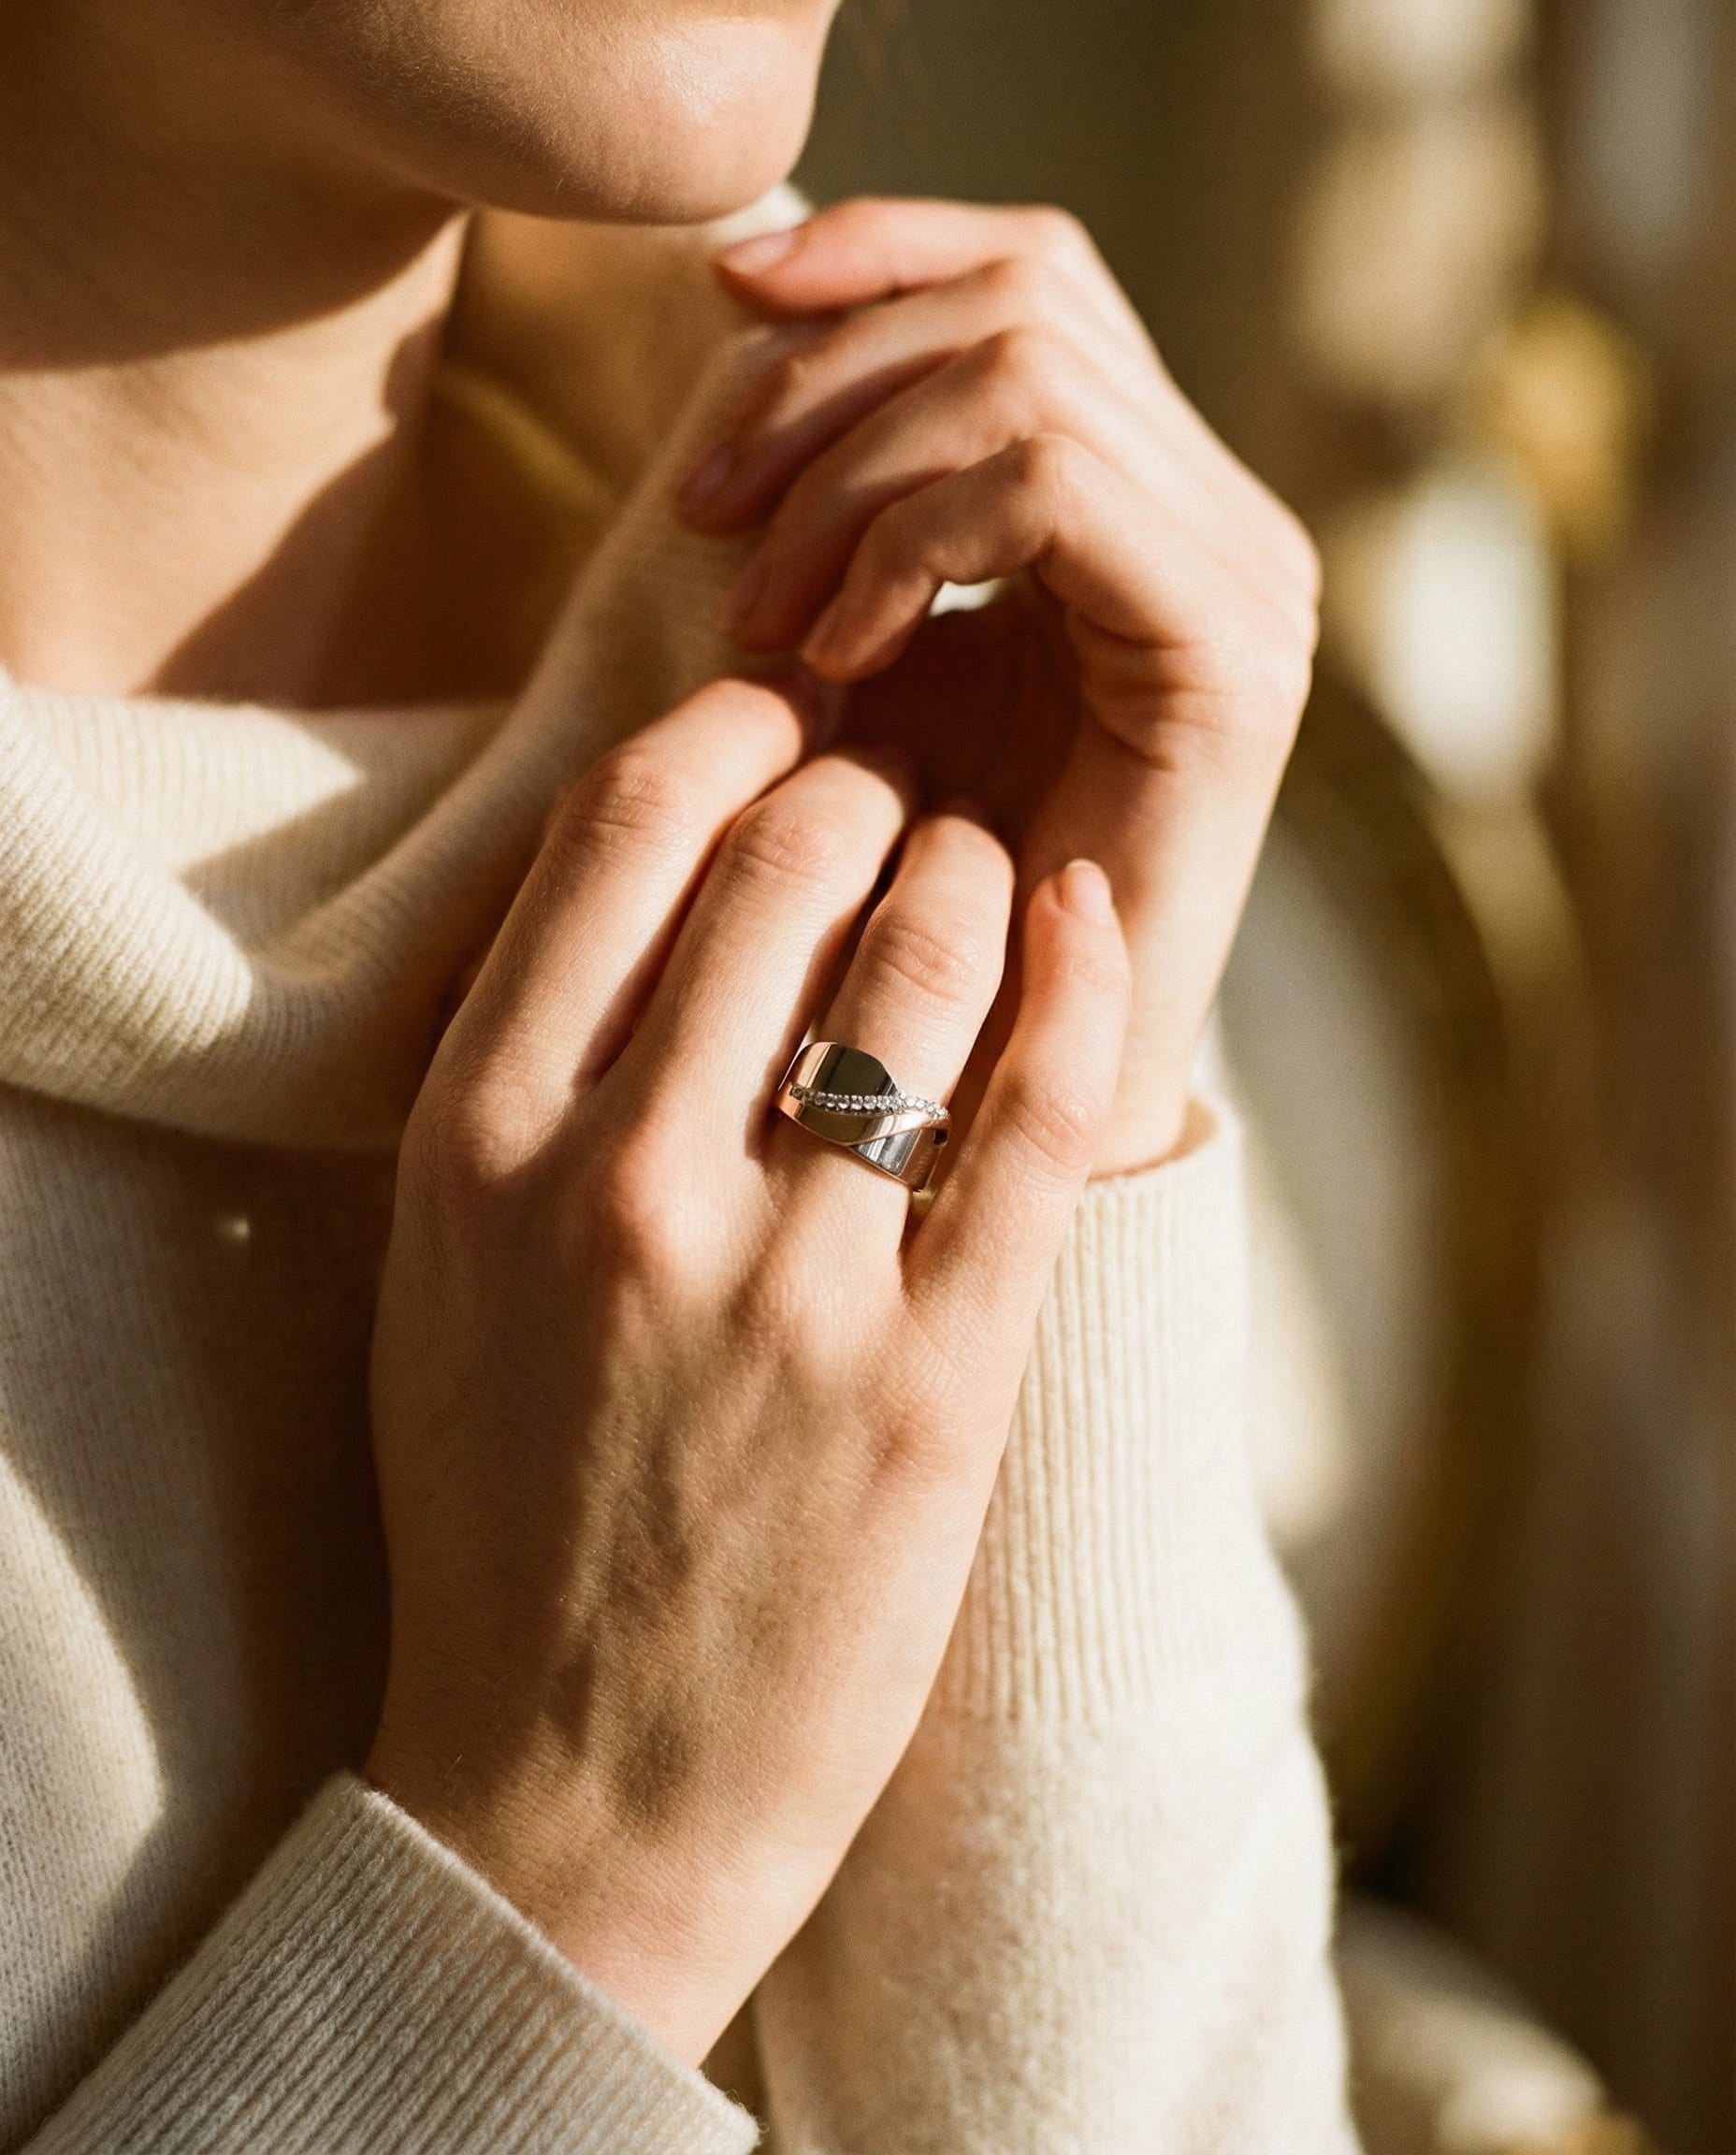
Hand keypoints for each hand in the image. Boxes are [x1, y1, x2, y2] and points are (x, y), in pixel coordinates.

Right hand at [365, 676, 1129, 2066]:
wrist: (567, 1797)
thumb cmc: (502, 1519)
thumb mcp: (440, 1276)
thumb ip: (524, 1076)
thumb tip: (654, 881)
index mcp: (474, 1145)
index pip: (622, 828)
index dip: (728, 732)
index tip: (782, 727)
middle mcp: (624, 1186)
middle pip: (791, 856)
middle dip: (868, 785)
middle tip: (900, 799)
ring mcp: (791, 1284)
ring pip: (931, 951)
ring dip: (979, 870)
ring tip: (988, 876)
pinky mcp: (937, 1377)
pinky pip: (1042, 1110)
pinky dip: (1086, 979)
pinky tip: (1094, 918)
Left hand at [676, 197, 1319, 1173]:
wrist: (1008, 1083)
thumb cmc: (913, 894)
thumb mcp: (864, 661)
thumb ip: (847, 511)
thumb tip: (742, 338)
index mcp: (1147, 502)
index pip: (1031, 271)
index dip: (875, 252)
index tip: (720, 302)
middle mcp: (1220, 518)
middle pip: (1024, 297)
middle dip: (831, 378)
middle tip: (707, 511)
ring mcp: (1242, 578)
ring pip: (1027, 375)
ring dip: (850, 478)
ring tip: (762, 617)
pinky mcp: (1226, 652)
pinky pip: (1048, 487)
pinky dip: (906, 545)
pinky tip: (836, 654)